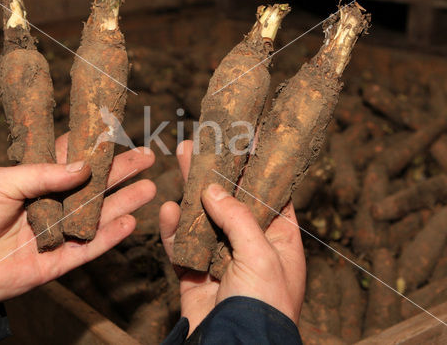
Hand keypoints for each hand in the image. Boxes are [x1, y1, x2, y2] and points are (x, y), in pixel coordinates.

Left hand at [0, 133, 155, 301]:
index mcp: (35, 181)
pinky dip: (110, 236)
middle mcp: (51, 204)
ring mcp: (56, 232)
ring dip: (124, 202)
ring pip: (98, 215)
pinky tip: (131, 222)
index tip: (118, 132)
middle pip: (93, 186)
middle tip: (148, 158)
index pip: (71, 158)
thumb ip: (44, 174)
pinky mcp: (57, 261)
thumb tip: (85, 167)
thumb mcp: (3, 181)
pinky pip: (89, 248)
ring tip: (150, 188)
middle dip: (121, 172)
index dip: (94, 146)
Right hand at [160, 140, 304, 332]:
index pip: (269, 195)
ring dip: (190, 190)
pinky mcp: (196, 274)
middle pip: (230, 200)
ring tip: (180, 158)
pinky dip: (174, 228)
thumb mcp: (261, 254)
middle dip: (215, 173)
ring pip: (202, 218)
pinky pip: (182, 245)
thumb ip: (237, 217)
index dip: (256, 169)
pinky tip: (168, 209)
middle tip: (201, 143)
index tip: (243, 141)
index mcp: (279, 240)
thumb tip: (212, 190)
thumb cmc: (265, 306)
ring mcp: (221, 259)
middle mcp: (251, 246)